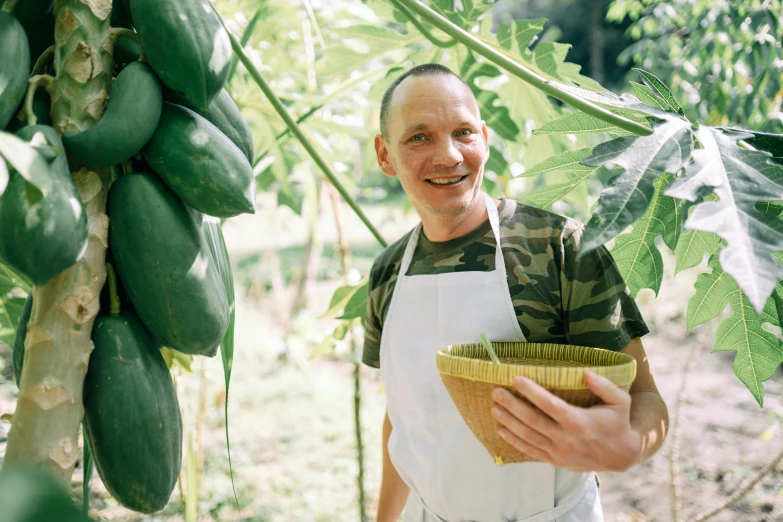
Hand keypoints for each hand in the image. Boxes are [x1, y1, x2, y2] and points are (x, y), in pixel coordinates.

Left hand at [491, 371, 641, 472]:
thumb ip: (604, 386)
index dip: (531, 392)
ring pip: (528, 437)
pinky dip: (515, 442)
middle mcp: (566, 438)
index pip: (549, 405)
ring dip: (509, 422)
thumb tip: (586, 373)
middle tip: (496, 392)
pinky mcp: (555, 461)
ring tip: (494, 409)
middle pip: (533, 421)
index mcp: (579, 422)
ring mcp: (559, 452)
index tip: (515, 379)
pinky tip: (501, 430)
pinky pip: (531, 451)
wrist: (621, 456)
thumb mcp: (620, 401)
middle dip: (512, 406)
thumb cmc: (617, 423)